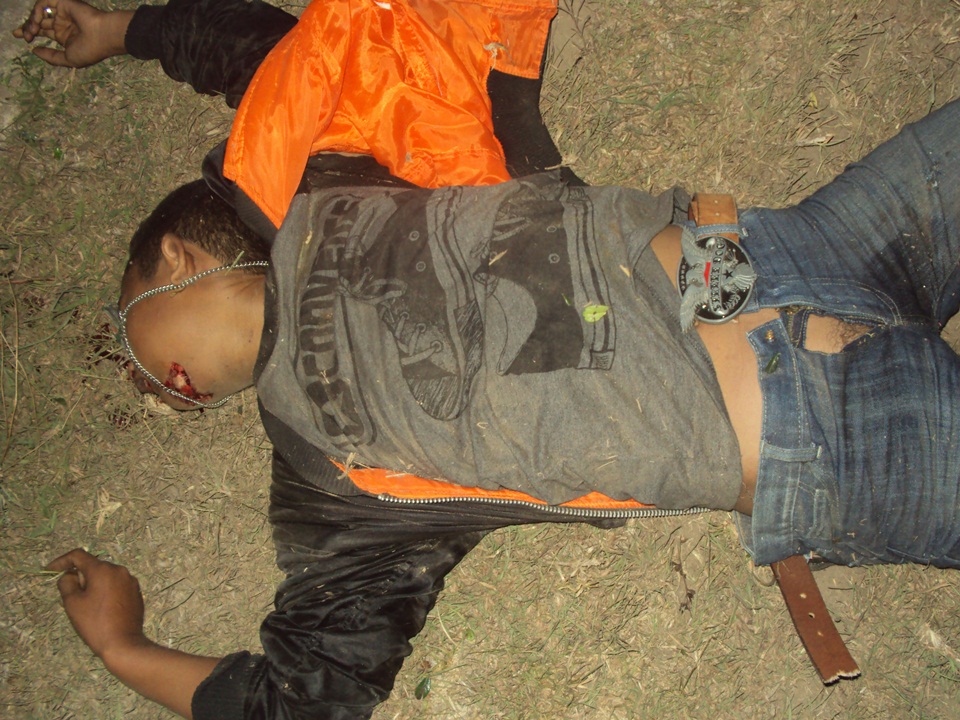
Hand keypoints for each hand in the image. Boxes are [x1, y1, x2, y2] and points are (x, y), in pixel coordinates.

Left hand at [13, 0, 132, 67]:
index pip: (43, 31)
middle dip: (28, 27)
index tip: (20, 37)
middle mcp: (62, 23)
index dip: (30, 32)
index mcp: (65, 36)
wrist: (103, 36)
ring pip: (39, 12)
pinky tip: (38, 22)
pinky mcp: (63, 2)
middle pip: (39, 21)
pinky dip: (37, 12)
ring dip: (32, 22)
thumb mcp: (69, 59)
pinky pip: (43, 3)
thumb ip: (51, 57)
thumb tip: (34, 51)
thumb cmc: (90, 50)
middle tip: (23, 36)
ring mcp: (62, 12)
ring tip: (31, 32)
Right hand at [47, 548, 147, 659]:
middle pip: (93, 566)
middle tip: (71, 596)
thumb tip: (70, 575)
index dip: (62, 561)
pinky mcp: (136, 592)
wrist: (123, 643)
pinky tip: (102, 609)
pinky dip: (106, 591)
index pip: (79, 555)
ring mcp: (131, 581)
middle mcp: (119, 570)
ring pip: (105, 576)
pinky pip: (116, 585)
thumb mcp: (73, 603)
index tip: (51, 570)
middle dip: (80, 577)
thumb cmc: (95, 623)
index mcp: (103, 569)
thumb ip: (67, 583)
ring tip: (88, 606)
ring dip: (93, 584)